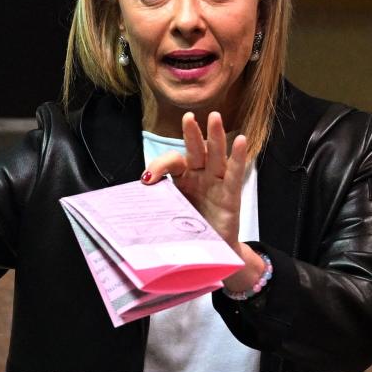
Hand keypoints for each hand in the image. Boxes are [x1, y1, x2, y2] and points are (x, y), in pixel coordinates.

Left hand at [141, 111, 246, 248]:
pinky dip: (238, 157)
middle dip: (191, 133)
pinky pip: (234, 174)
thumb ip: (155, 207)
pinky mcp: (230, 196)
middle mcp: (200, 178)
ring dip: (215, 136)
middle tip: (188, 117)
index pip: (172, 164)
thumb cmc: (191, 232)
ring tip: (215, 118)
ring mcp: (216, 185)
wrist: (211, 253)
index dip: (159, 166)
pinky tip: (241, 141)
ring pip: (216, 156)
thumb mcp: (169, 217)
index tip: (147, 179)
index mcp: (182, 180)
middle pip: (195, 151)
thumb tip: (131, 206)